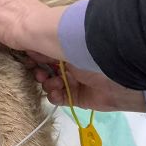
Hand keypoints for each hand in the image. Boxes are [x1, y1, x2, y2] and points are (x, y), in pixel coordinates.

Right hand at [23, 52, 145, 112]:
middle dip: (39, 71)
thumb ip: (47, 47)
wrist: (118, 81)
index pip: (46, 51)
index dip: (35, 56)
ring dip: (47, 84)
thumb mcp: (68, 48)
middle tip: (39, 73)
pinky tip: (57, 92)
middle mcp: (70, 63)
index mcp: (69, 48)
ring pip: (50, 83)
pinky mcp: (76, 97)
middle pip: (46, 68)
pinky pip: (58, 98)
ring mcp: (73, 81)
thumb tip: (31, 47)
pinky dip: (54, 96)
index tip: (27, 58)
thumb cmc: (91, 56)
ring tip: (52, 83)